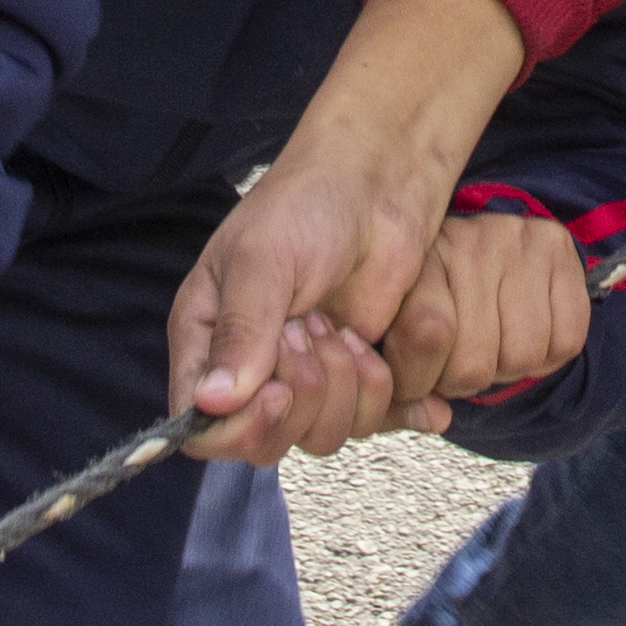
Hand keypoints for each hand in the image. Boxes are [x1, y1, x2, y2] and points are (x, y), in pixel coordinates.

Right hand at [167, 0, 522, 456]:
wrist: (380, 183)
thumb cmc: (306, 205)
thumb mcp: (263, 260)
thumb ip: (242, 332)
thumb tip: (212, 404)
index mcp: (208, 343)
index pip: (203, 430)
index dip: (241, 427)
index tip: (278, 392)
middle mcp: (254, 372)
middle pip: (268, 442)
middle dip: (305, 395)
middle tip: (317, 329)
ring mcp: (311, 379)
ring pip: (325, 435)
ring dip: (349, 388)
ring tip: (347, 327)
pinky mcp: (362, 378)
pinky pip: (376, 423)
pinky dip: (399, 409)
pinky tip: (422, 399)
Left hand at [381, 210, 592, 407]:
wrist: (484, 259)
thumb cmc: (432, 308)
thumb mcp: (398, 342)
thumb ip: (402, 388)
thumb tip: (434, 418)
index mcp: (412, 264)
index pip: (425, 334)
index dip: (418, 381)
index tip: (416, 381)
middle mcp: (464, 241)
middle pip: (474, 363)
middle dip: (464, 382)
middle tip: (458, 360)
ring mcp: (514, 239)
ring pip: (523, 357)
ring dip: (508, 370)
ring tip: (494, 344)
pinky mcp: (557, 246)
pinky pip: (566, 339)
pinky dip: (548, 356)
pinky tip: (527, 333)